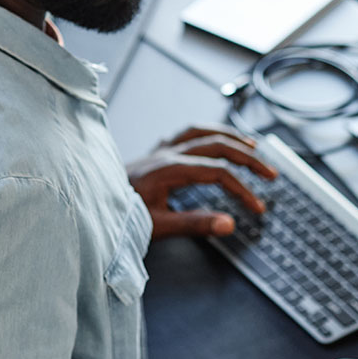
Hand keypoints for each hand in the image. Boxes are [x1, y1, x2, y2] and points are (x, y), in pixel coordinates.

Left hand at [127, 125, 277, 239]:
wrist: (87, 204)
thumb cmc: (118, 217)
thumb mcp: (157, 226)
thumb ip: (195, 224)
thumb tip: (229, 224)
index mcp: (168, 169)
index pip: (218, 173)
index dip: (242, 189)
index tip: (257, 208)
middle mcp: (165, 153)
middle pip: (217, 145)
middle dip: (248, 158)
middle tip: (270, 173)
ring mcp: (159, 150)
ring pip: (202, 132)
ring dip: (230, 137)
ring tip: (252, 145)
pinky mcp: (154, 153)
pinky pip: (186, 134)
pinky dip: (206, 134)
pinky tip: (214, 140)